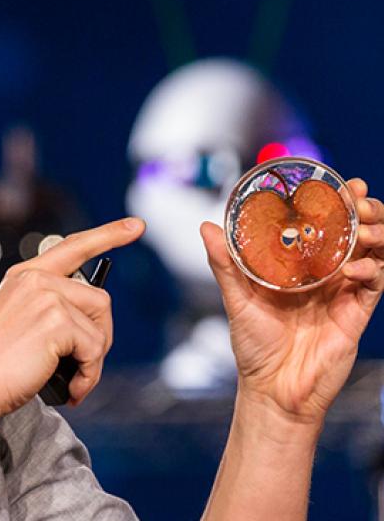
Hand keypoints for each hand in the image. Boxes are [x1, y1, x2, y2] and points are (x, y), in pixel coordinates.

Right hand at [0, 217, 144, 419]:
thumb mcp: (16, 323)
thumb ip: (50, 311)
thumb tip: (92, 330)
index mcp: (25, 276)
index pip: (74, 246)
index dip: (108, 235)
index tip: (135, 226)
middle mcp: (36, 279)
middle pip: (99, 298)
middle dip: (101, 335)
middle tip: (86, 365)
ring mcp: (46, 296)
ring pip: (100, 324)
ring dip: (94, 358)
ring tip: (75, 380)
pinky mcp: (56, 320)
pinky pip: (94, 348)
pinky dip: (89, 374)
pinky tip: (72, 389)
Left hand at [201, 178, 382, 423]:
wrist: (272, 390)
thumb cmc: (253, 344)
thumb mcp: (237, 299)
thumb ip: (224, 264)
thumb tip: (206, 226)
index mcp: (297, 266)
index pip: (322, 225)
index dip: (335, 202)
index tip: (339, 182)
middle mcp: (323, 274)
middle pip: (355, 232)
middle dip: (364, 211)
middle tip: (359, 198)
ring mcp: (342, 293)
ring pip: (374, 253)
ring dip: (375, 234)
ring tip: (364, 229)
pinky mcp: (355, 314)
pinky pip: (374, 285)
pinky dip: (372, 271)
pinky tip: (355, 270)